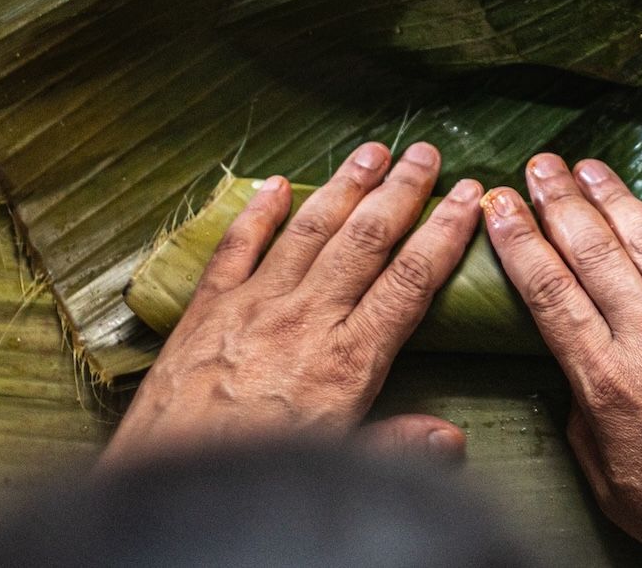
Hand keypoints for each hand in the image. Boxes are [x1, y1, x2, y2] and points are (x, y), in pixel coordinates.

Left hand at [100, 141, 483, 468]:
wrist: (173, 489)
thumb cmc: (260, 478)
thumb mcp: (342, 465)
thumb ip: (398, 444)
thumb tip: (451, 439)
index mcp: (349, 359)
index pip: (410, 280)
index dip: (444, 234)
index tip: (468, 198)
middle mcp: (306, 320)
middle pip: (365, 240)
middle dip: (400, 192)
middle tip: (426, 153)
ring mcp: (254, 307)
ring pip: (309, 232)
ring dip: (344, 187)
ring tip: (372, 151)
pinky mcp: (207, 311)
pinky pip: (236, 248)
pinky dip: (258, 213)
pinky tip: (277, 183)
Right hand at [481, 154, 641, 567]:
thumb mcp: (610, 483)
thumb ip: (583, 420)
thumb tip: (575, 374)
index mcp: (610, 383)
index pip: (550, 292)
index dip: (519, 240)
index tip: (498, 205)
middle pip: (594, 251)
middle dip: (558, 201)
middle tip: (538, 166)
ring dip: (614, 197)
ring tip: (588, 168)